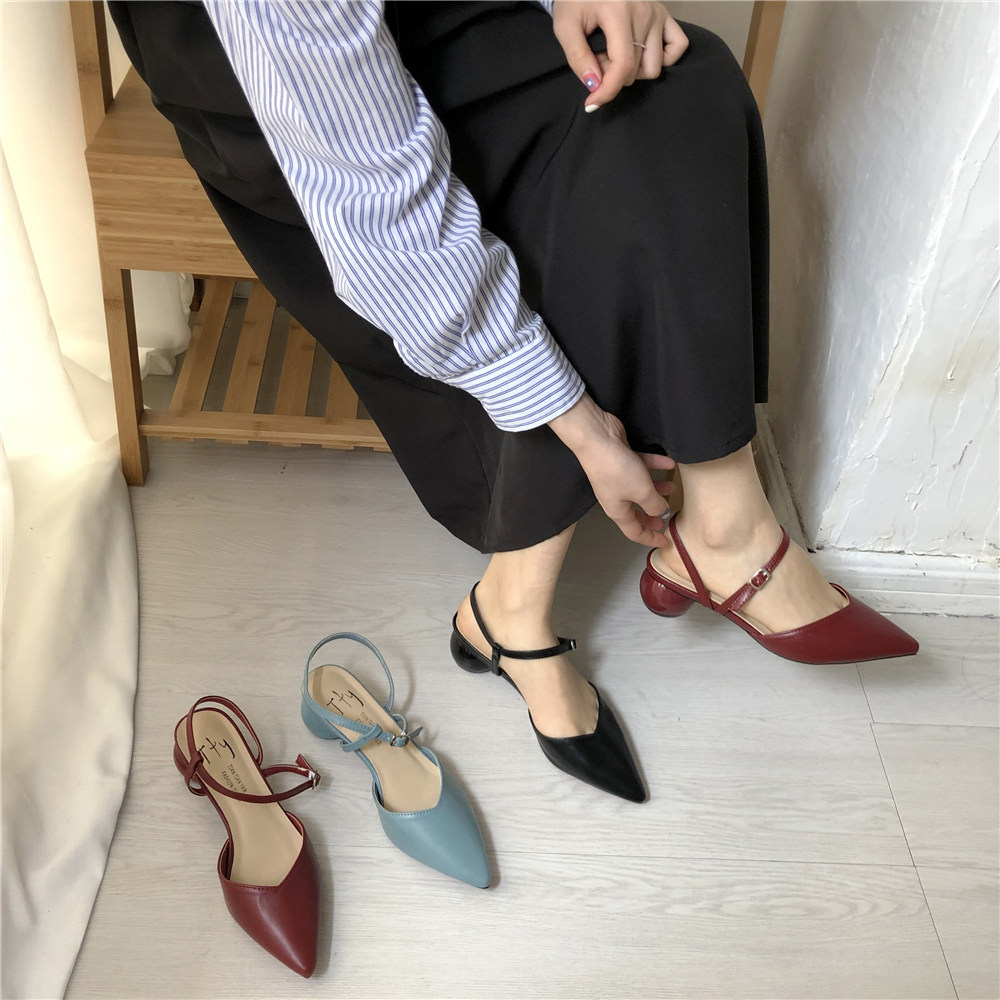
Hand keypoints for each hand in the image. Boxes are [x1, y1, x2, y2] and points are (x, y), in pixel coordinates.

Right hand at [549, 393, 674, 545]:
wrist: (596, 438)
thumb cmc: (616, 469)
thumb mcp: (641, 491)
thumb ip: (654, 504)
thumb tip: (661, 512)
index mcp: (617, 511)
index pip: (634, 532)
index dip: (650, 539)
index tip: (665, 542)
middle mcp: (616, 497)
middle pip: (637, 512)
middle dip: (653, 515)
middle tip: (667, 517)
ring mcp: (618, 478)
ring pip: (640, 488)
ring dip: (657, 489)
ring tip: (673, 486)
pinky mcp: (621, 460)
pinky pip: (641, 467)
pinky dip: (655, 466)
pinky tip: (669, 463)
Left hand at [551, 1, 688, 111]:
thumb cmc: (576, 0)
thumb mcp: (565, 26)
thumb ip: (577, 56)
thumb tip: (594, 85)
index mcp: (618, 10)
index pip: (623, 64)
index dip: (608, 90)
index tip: (592, 103)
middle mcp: (644, 11)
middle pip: (635, 70)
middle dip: (612, 76)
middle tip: (596, 59)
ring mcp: (658, 13)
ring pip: (654, 66)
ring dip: (633, 71)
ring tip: (615, 54)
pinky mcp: (666, 15)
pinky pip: (677, 47)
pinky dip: (662, 59)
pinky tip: (641, 54)